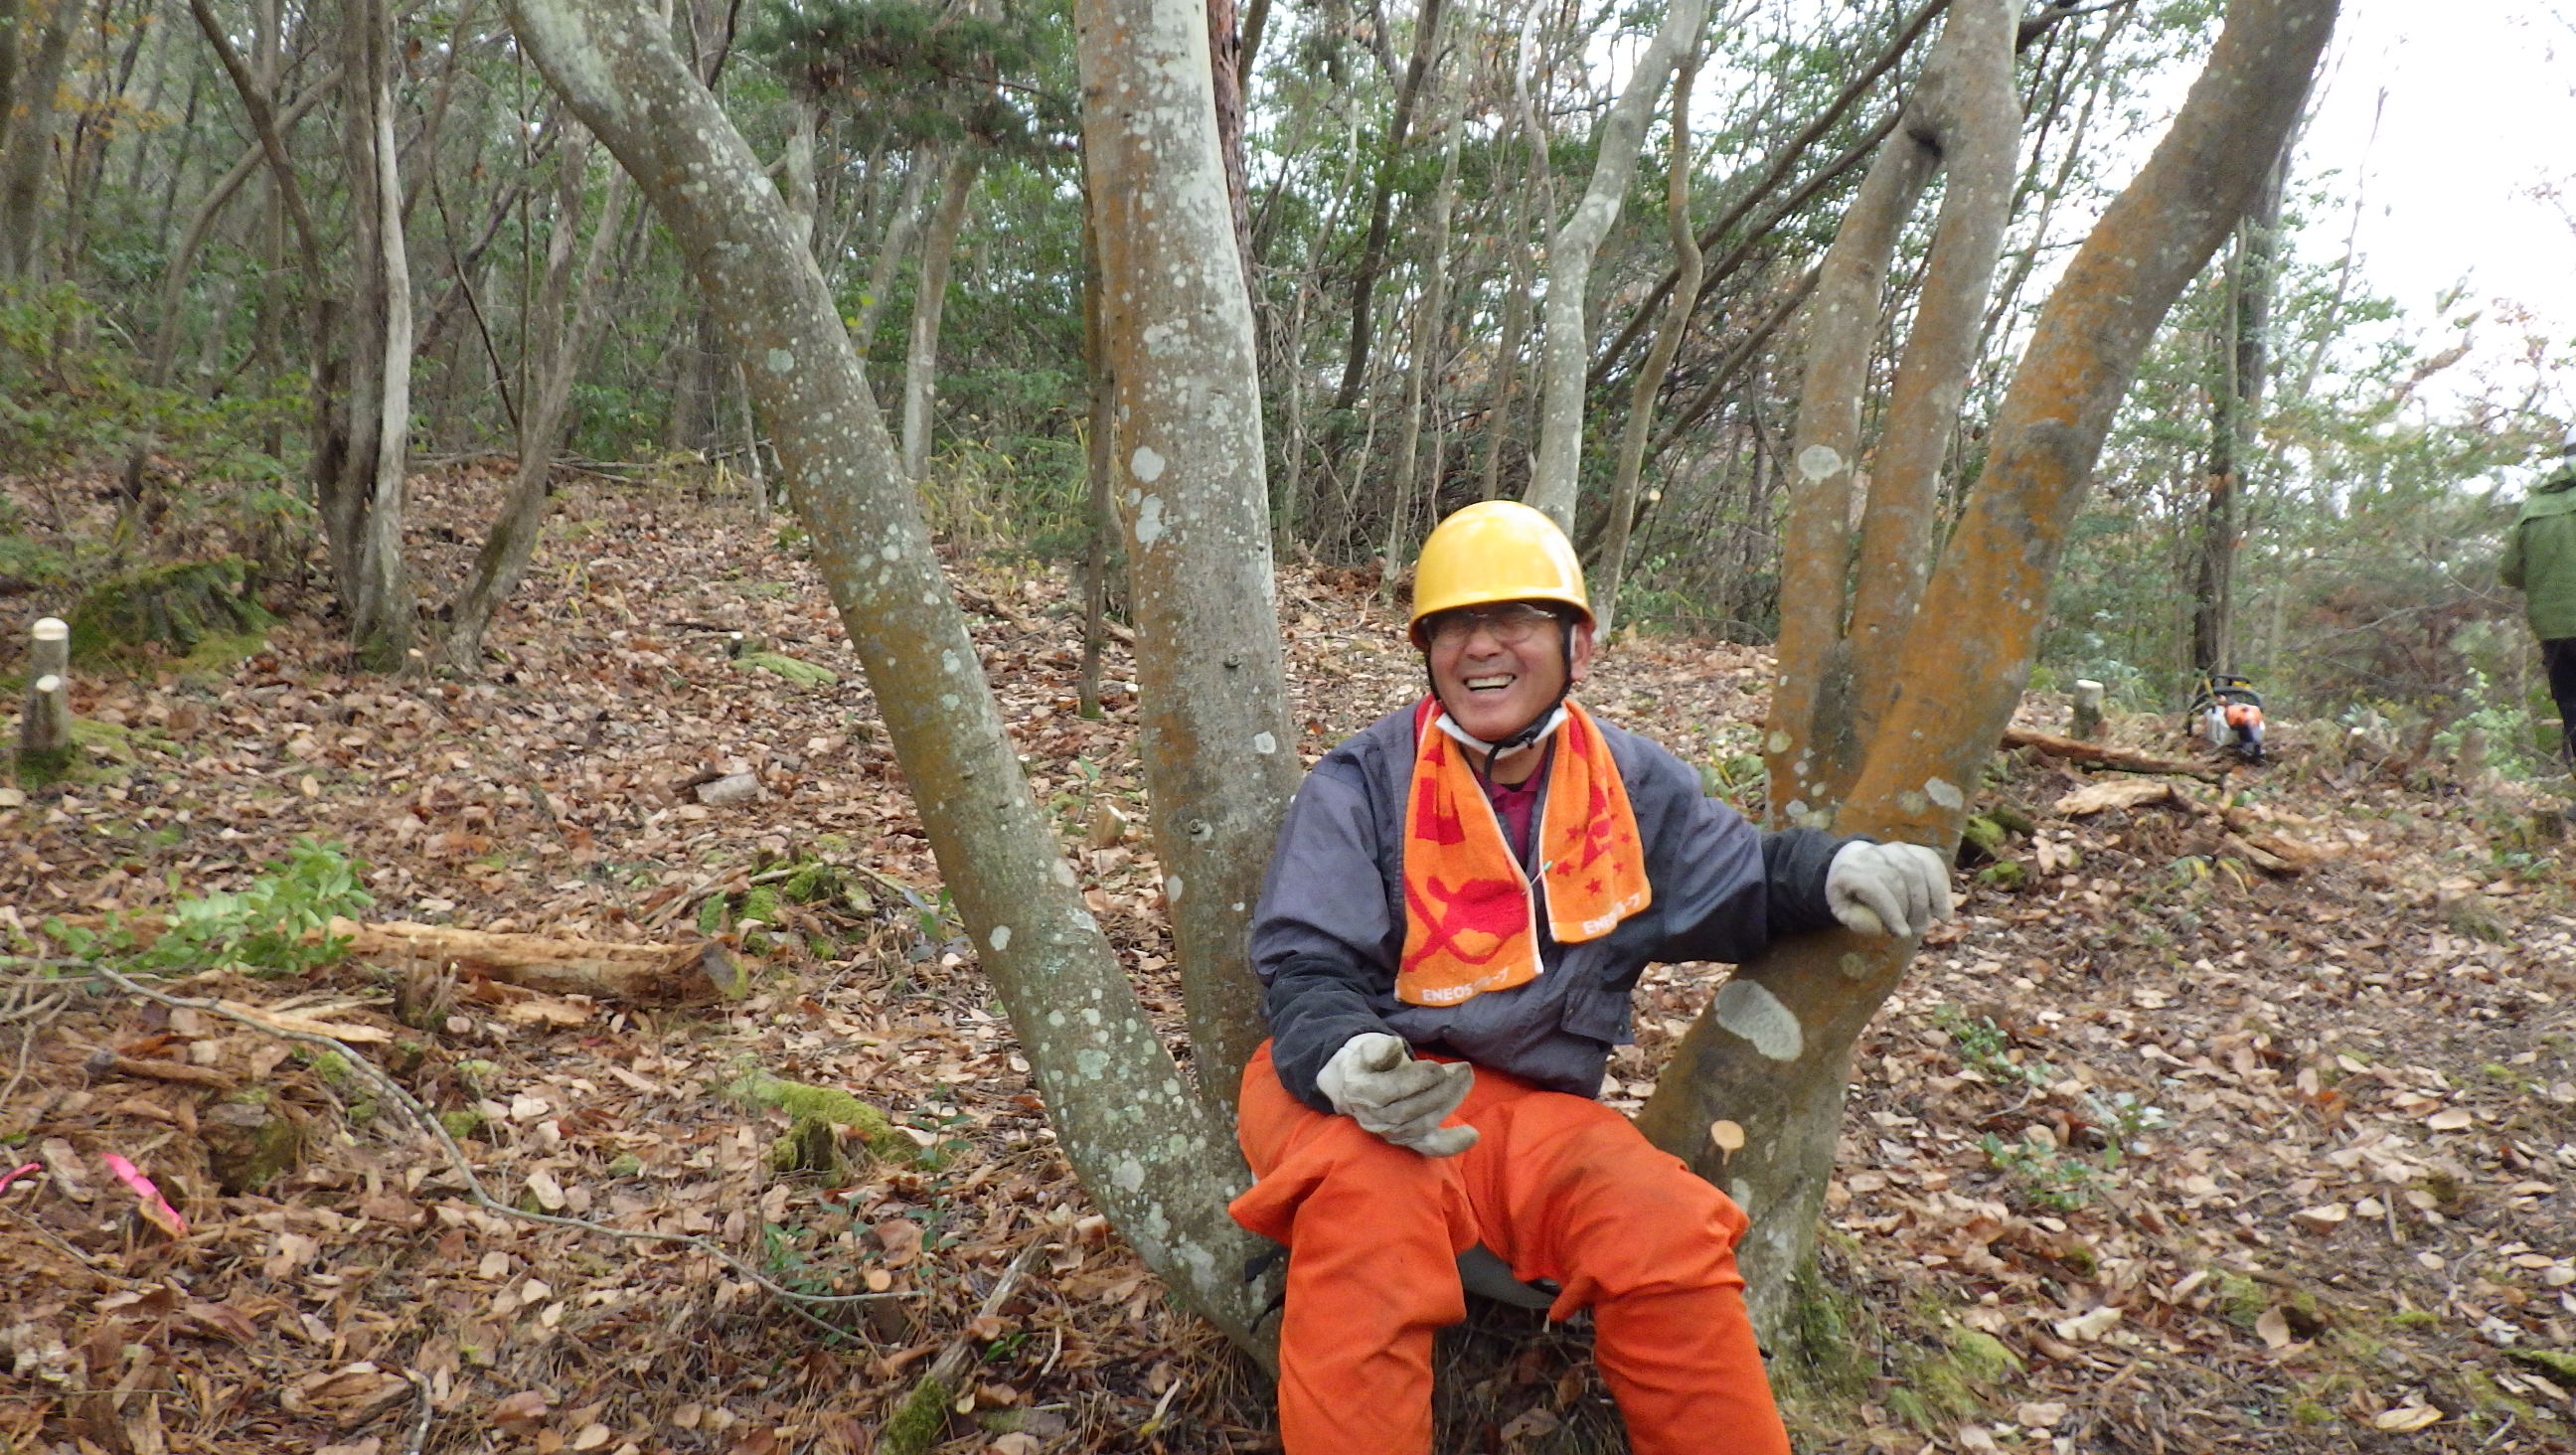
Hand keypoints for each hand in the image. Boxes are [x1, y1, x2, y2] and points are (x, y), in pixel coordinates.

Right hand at [1316, 1033, 1478, 1156]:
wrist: (1357, 1085)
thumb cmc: (1370, 1061)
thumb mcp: (1368, 1047)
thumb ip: (1378, 1048)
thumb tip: (1393, 1047)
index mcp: (1359, 1091)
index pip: (1388, 1090)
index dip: (1415, 1081)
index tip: (1439, 1068)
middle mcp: (1372, 1118)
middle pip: (1409, 1109)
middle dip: (1440, 1089)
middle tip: (1463, 1069)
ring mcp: (1389, 1133)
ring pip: (1422, 1124)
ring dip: (1450, 1102)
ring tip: (1466, 1079)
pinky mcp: (1406, 1141)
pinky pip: (1427, 1147)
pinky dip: (1450, 1143)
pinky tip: (1472, 1134)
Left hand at [1826, 841, 1952, 936]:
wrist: (1855, 863)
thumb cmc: (1850, 893)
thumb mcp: (1843, 910)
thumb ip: (1855, 920)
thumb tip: (1874, 928)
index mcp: (1850, 870)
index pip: (1874, 888)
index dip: (1891, 912)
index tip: (1903, 934)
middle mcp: (1871, 854)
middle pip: (1899, 878)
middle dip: (1914, 907)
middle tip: (1920, 929)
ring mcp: (1893, 849)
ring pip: (1917, 868)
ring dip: (1932, 896)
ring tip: (1938, 919)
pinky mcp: (1911, 848)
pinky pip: (1931, 862)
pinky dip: (1941, 884)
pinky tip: (1945, 906)